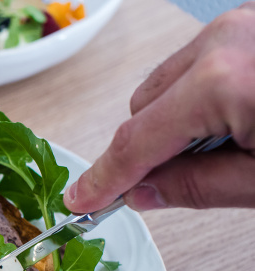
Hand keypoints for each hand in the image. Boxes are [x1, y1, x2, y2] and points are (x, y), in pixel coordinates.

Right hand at [64, 2, 254, 212]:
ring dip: (179, 119)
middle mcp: (227, 39)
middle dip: (152, 147)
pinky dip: (206, 94)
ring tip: (235, 141)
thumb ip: (199, 187)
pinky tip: (245, 114)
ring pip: (169, 82)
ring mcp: (242, 22)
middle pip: (144, 106)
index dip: (104, 178)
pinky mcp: (253, 23)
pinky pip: (203, 61)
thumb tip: (144, 192)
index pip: (136, 141)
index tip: (82, 199)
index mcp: (224, 79)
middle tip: (179, 180)